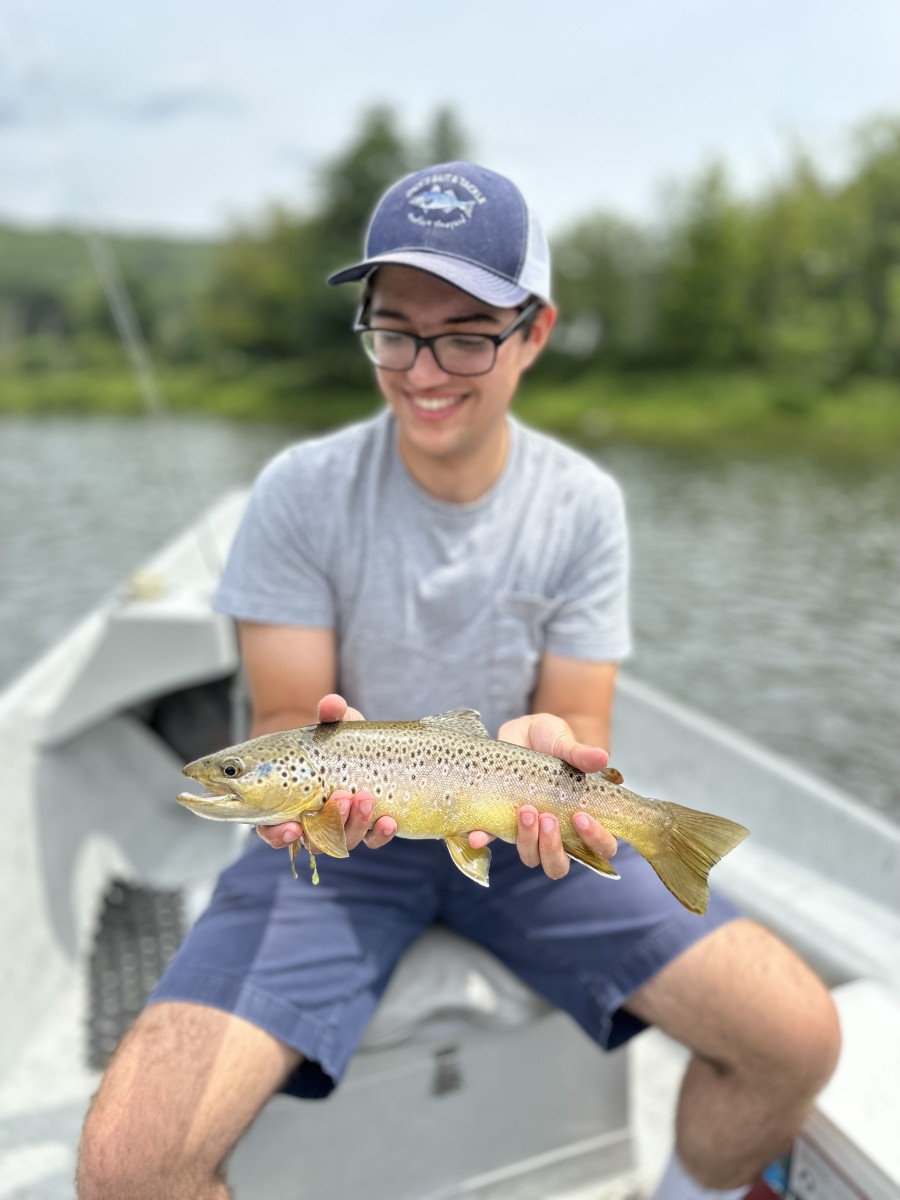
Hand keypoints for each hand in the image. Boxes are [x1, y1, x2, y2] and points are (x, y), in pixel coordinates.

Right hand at [256, 693, 397, 851]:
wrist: (358, 746)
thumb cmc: (332, 737)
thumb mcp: (331, 724)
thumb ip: (330, 714)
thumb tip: (332, 704)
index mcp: (288, 803)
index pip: (273, 831)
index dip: (279, 836)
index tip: (293, 827)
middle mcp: (312, 822)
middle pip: (314, 841)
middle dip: (330, 823)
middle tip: (342, 797)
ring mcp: (340, 827)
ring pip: (343, 842)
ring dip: (355, 824)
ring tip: (367, 798)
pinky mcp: (366, 828)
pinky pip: (372, 841)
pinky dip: (380, 835)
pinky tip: (390, 822)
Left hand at [468, 712, 616, 878]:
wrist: (521, 731)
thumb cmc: (552, 740)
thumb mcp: (565, 743)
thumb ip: (580, 754)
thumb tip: (602, 757)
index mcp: (582, 818)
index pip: (601, 848)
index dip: (595, 841)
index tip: (581, 816)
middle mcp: (557, 831)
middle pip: (559, 864)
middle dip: (553, 848)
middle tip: (548, 818)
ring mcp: (529, 830)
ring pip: (531, 857)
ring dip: (527, 840)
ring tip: (525, 810)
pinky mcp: (502, 820)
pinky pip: (492, 838)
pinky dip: (485, 839)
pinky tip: (478, 835)